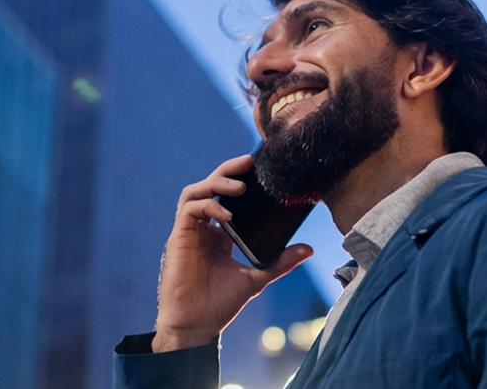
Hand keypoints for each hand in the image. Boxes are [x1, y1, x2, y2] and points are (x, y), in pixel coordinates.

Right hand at [151, 154, 312, 351]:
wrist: (196, 325)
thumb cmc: (220, 304)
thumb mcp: (257, 278)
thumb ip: (280, 262)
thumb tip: (308, 249)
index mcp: (219, 234)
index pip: (226, 196)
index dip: (239, 179)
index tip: (260, 169)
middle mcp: (203, 228)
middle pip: (210, 186)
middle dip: (228, 171)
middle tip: (249, 161)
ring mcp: (189, 231)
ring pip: (195, 191)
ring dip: (216, 183)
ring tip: (240, 186)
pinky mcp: (179, 237)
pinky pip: (189, 209)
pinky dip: (208, 205)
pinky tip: (227, 214)